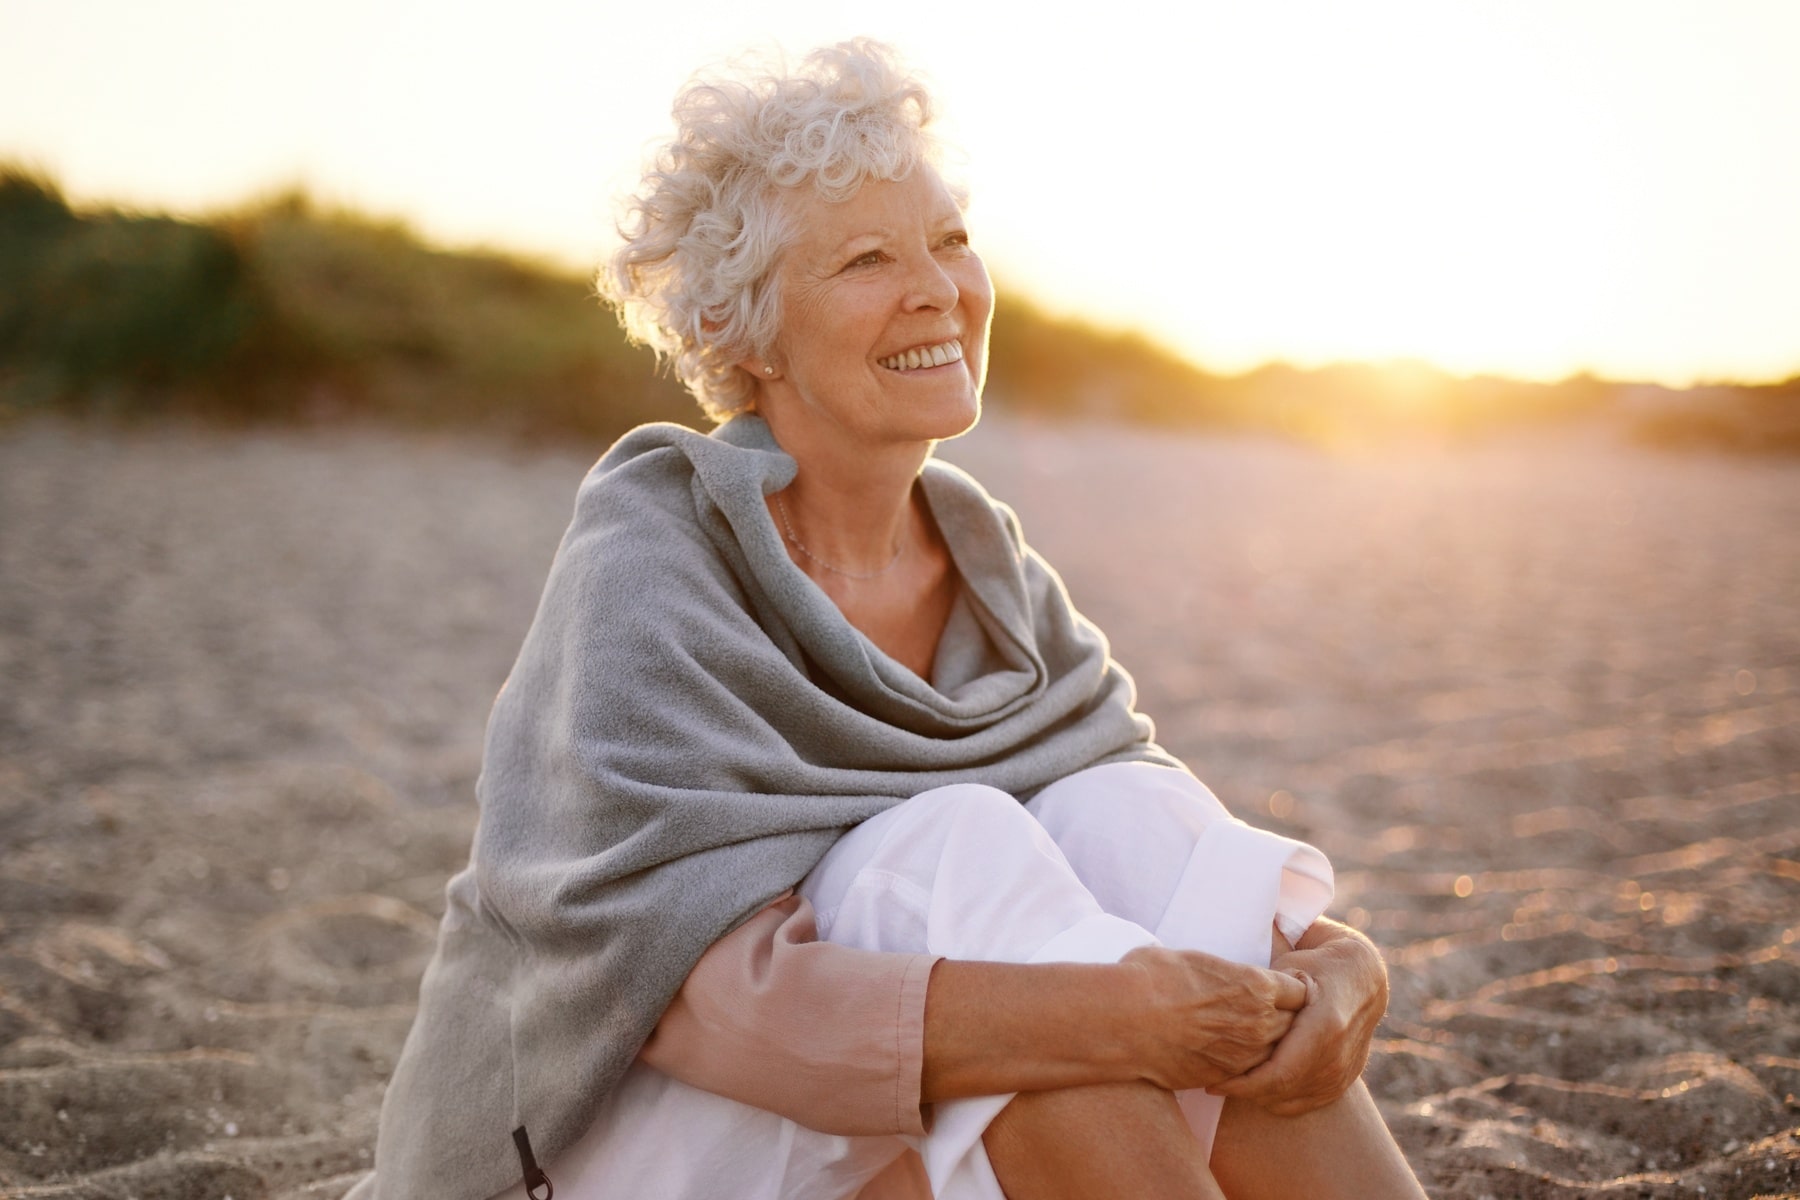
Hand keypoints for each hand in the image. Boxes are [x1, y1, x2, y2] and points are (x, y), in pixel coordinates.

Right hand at [1120, 945, 1308, 1092]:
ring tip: (1247, 1037)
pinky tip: (1226, 1056)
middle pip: (1295, 1026)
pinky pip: (1249, 1074)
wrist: (1124, 1020)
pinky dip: (1244, 1067)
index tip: (1281, 990)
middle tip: (1268, 1015)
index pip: (1300, 991)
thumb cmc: (1151, 977)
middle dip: (1287, 1020)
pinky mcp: (1224, 1077)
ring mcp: (1243, 1055)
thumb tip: (1213, 970)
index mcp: (1256, 985)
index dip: (1292, 990)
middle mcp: (1259, 1023)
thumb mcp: (1193, 959)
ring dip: (1269, 1047)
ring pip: (1276, 1054)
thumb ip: (1221, 971)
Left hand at [1210, 919, 1387, 1115]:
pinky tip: (1257, 1087)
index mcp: (1325, 1026)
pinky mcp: (1344, 1081)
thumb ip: (1264, 993)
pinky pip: (1307, 1104)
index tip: (1213, 1079)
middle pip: (1283, 1091)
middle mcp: (1338, 1055)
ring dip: (1259, 1097)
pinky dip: (1279, 1100)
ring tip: (1232, 1083)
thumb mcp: (1289, 968)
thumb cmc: (1316, 965)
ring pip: (1293, 1101)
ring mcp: (1344, 1072)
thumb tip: (1225, 1008)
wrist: (1362, 977)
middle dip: (1244, 1092)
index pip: (1279, 1072)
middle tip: (1214, 1082)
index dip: (1243, 1083)